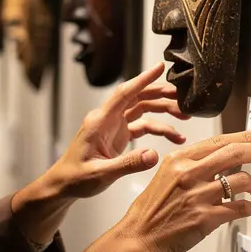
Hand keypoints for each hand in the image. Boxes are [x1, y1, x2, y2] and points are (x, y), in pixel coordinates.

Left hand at [50, 62, 188, 199]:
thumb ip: (128, 164)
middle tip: (184, 96)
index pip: (123, 93)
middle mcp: (108, 119)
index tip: (160, 67)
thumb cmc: (76, 178)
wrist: (64, 185)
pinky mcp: (119, 135)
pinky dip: (159, 129)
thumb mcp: (101, 173)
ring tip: (185, 115)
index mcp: (100, 121)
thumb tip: (154, 155)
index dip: (142, 79)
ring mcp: (114, 126)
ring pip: (142, 109)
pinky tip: (175, 136)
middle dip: (160, 94)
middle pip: (137, 97)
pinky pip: (143, 126)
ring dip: (163, 110)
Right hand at [117, 130, 250, 251]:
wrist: (139, 237)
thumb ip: (192, 166)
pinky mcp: (205, 218)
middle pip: (235, 154)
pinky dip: (249, 207)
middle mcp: (189, 174)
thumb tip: (222, 161)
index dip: (246, 137)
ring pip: (242, 181)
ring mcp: (198, 196)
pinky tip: (247, 207)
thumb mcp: (166, 175)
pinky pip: (239, 208)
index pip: (219, 141)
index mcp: (179, 160)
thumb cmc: (151, 210)